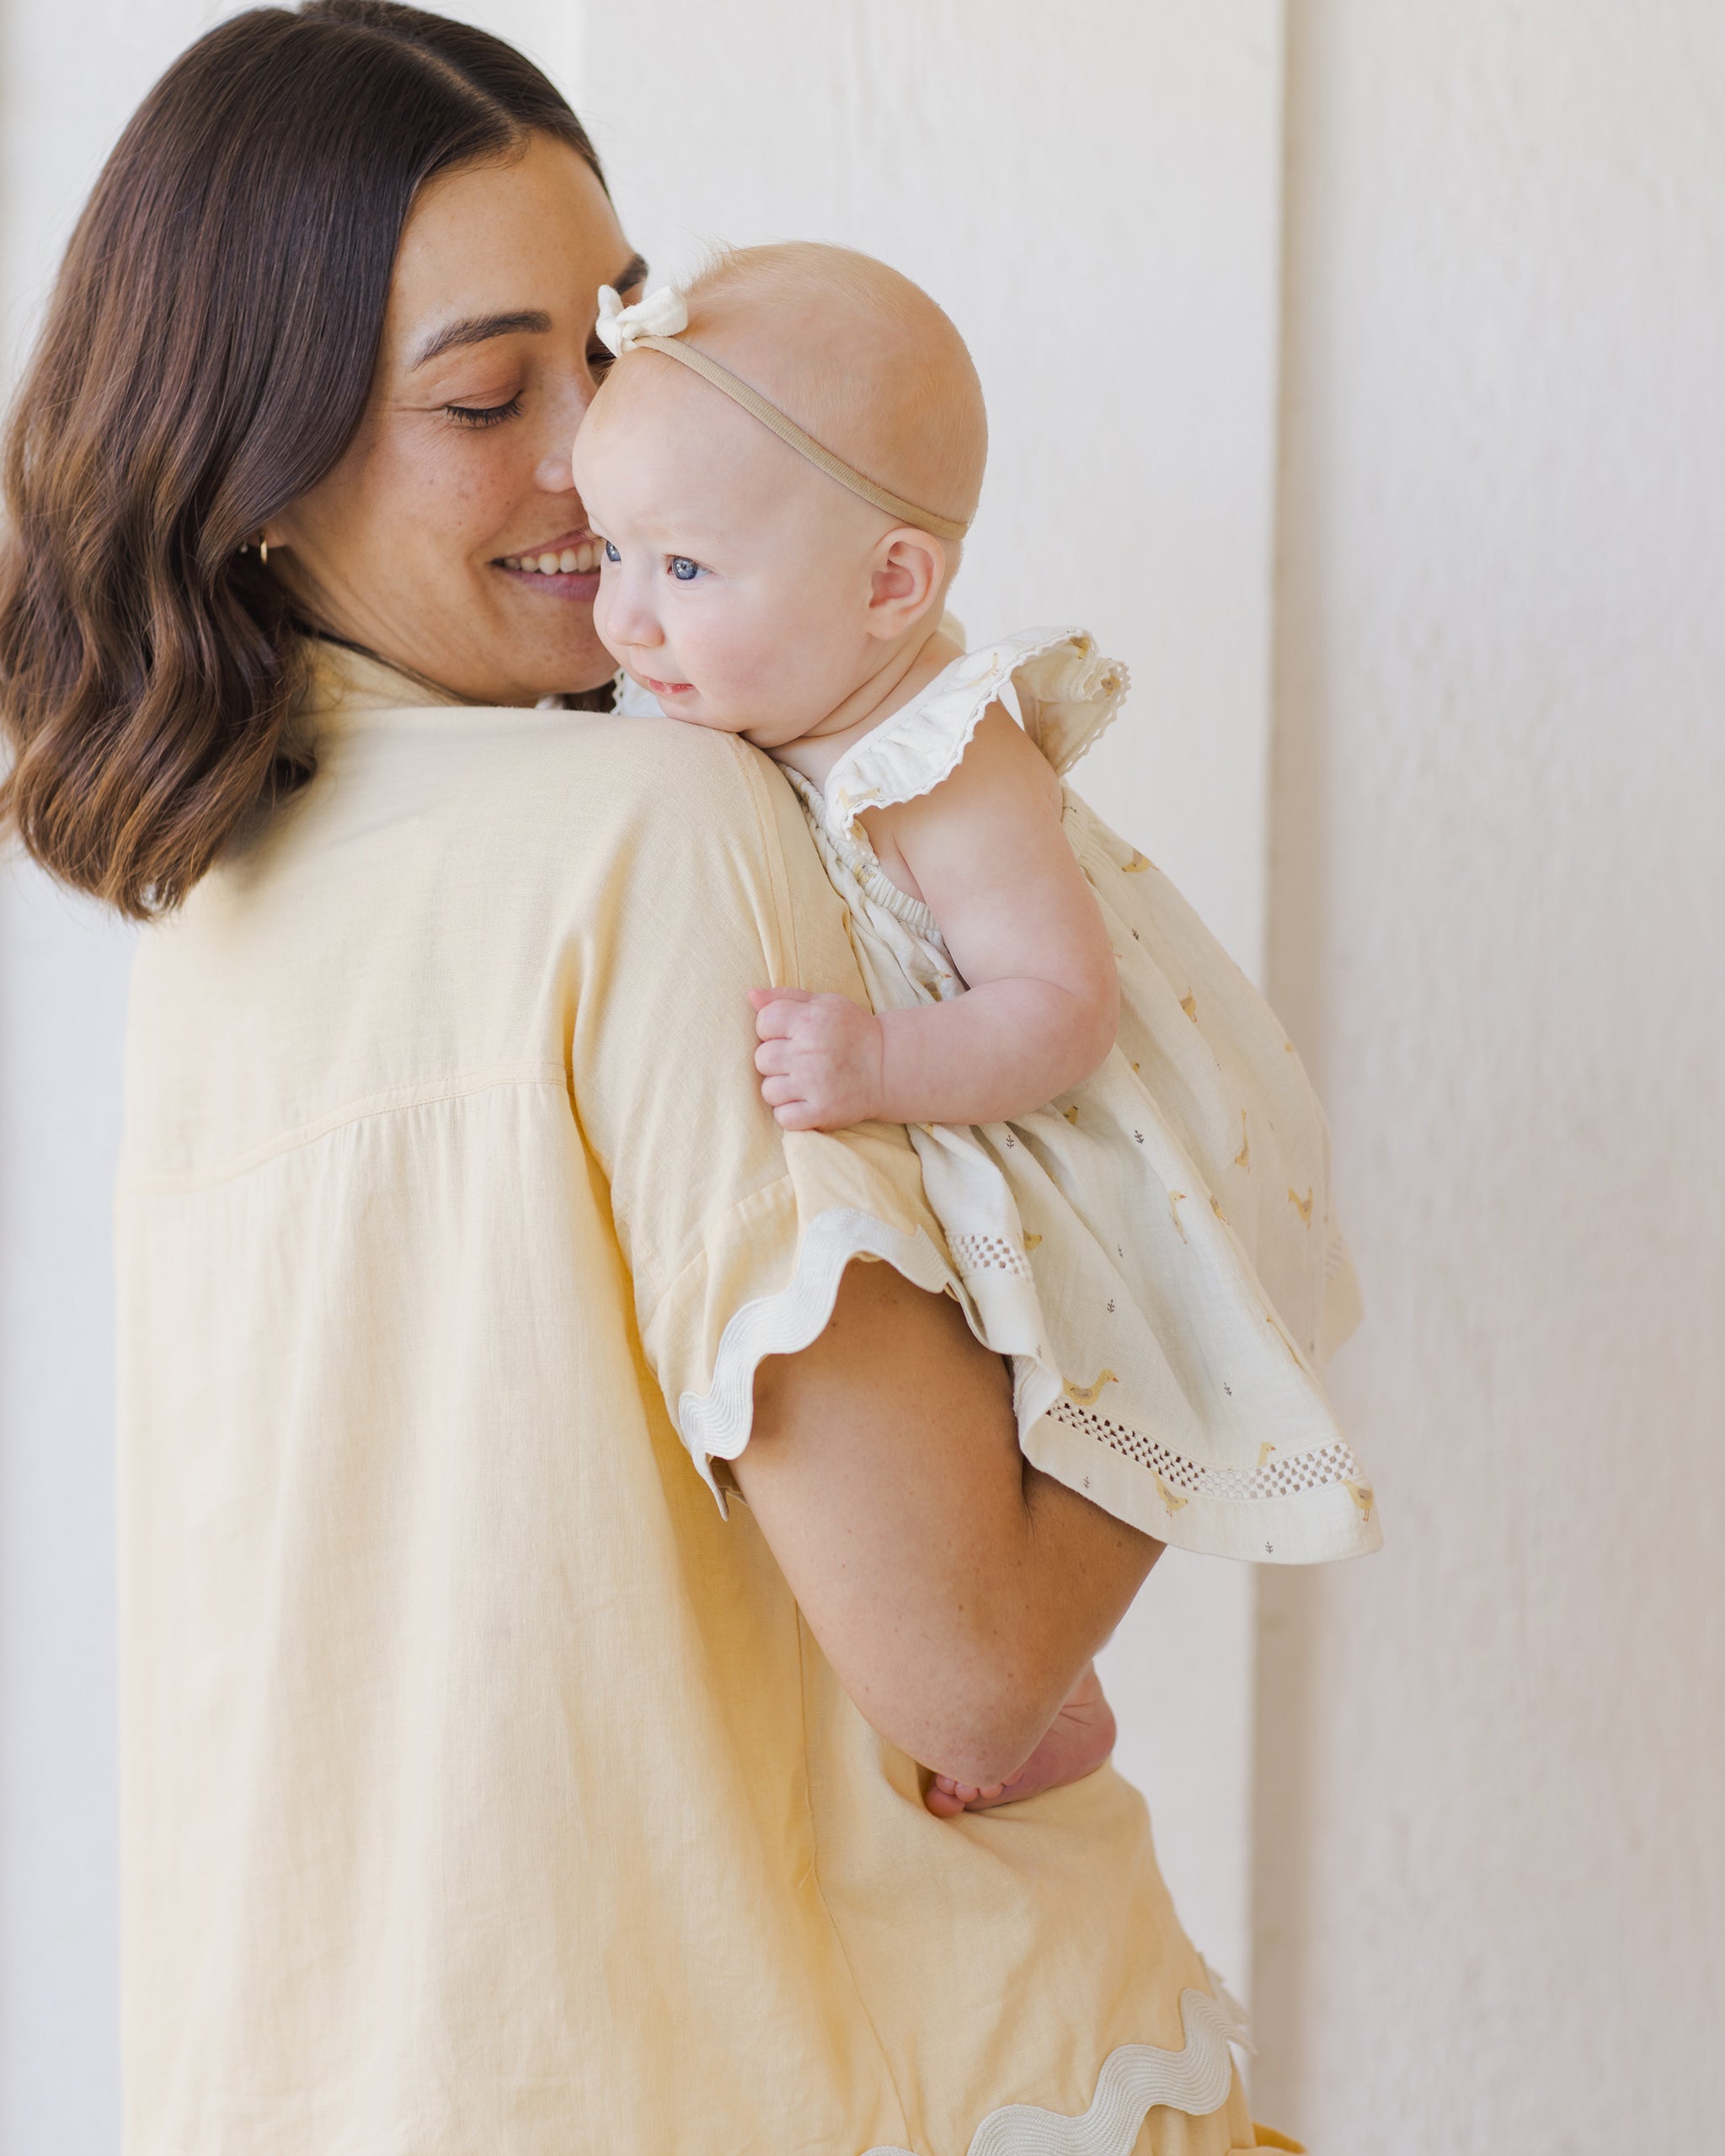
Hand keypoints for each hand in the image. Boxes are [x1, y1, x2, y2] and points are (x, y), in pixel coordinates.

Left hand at [748, 987, 884, 1130]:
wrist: (889, 1067)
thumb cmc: (852, 1031)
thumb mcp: (824, 1003)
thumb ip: (785, 997)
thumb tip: (750, 995)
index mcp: (810, 1021)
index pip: (763, 1023)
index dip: (772, 1029)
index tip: (791, 1035)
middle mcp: (809, 1053)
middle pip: (762, 1059)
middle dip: (776, 1060)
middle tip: (799, 1060)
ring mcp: (815, 1085)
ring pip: (768, 1091)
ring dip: (782, 1088)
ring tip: (803, 1082)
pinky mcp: (821, 1113)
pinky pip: (783, 1117)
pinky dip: (790, 1113)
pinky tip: (806, 1101)